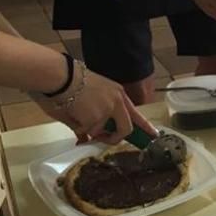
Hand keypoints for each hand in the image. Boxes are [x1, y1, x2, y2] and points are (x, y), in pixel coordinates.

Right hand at [37, 68, 156, 144]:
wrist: (61, 76)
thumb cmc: (72, 81)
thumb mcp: (92, 95)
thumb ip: (97, 115)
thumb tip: (86, 137)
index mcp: (118, 94)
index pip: (135, 113)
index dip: (145, 126)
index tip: (154, 134)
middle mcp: (116, 102)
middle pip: (125, 129)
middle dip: (114, 139)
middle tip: (103, 139)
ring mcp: (107, 111)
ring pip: (98, 131)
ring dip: (87, 128)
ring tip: (75, 111)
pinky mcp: (94, 120)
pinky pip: (85, 132)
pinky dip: (77, 127)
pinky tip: (71, 112)